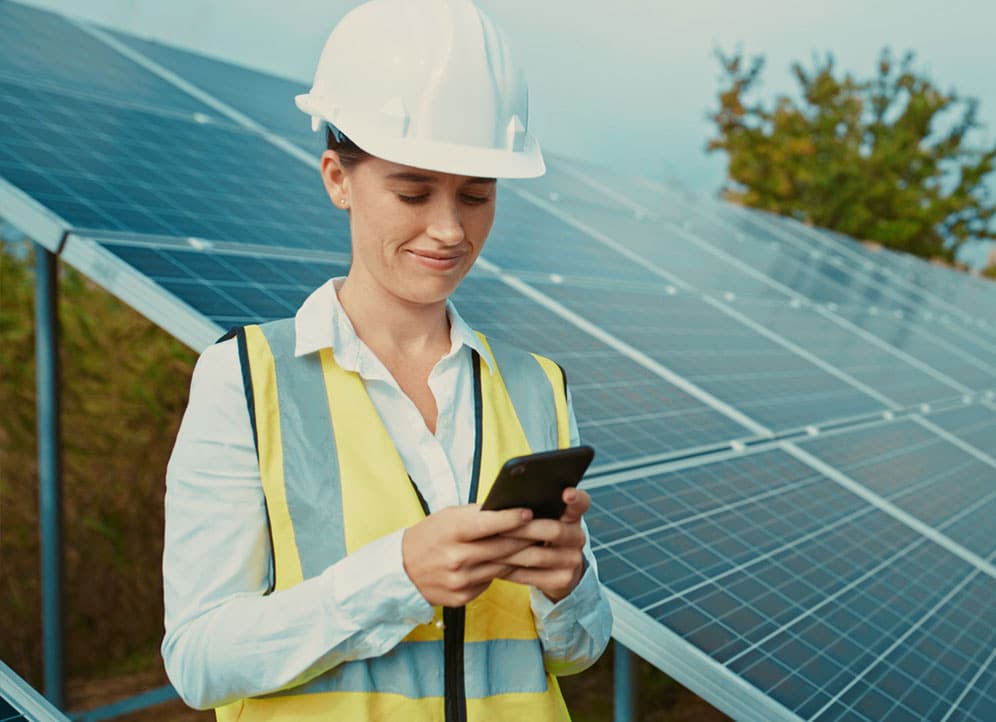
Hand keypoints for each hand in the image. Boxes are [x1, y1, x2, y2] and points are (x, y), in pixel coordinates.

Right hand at [402, 505, 535, 606]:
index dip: (511, 518)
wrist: (402, 570)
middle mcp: (456, 557)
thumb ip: (477, 515)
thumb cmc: (429, 537)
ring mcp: (460, 580)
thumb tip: (509, 510)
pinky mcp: (463, 596)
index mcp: (451, 532)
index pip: (487, 524)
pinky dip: (501, 571)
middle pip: (501, 547)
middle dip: (527, 537)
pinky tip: (510, 562)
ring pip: (502, 566)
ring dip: (520, 556)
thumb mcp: (447, 517)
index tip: (529, 513)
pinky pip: (491, 581)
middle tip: (546, 529)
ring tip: (536, 545)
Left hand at [497, 488, 589, 602]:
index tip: (566, 494)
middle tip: (500, 528)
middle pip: (554, 530)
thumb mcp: (540, 519)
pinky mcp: (563, 580)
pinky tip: (494, 566)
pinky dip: (510, 571)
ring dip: (510, 552)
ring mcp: (573, 559)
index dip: (575, 498)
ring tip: (488, 548)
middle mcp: (577, 536)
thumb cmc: (538, 535)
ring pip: (539, 555)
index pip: (581, 502)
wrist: (553, 571)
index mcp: (572, 515)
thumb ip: (530, 509)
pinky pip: (532, 576)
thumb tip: (502, 504)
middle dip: (523, 529)